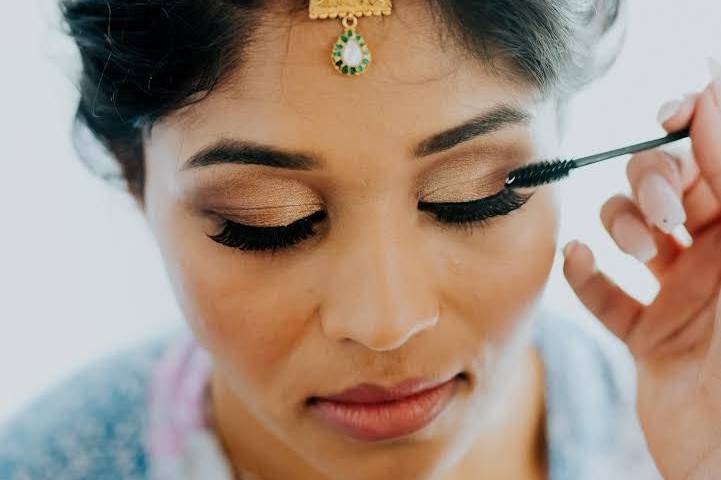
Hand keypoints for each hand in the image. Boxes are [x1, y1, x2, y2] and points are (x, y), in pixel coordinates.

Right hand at [562, 61, 720, 479]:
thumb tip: (709, 100)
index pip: (713, 155)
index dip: (692, 127)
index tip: (668, 116)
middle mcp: (717, 254)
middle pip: (664, 184)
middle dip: (650, 182)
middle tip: (660, 214)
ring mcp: (681, 293)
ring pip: (628, 231)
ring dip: (618, 226)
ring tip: (633, 250)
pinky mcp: (649, 333)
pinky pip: (606, 294)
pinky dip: (586, 276)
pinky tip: (584, 265)